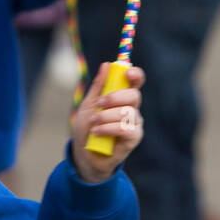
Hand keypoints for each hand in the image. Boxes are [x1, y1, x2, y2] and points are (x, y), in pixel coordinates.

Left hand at [70, 61, 144, 182]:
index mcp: (122, 97)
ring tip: (93, 122)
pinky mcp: (133, 138)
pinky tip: (96, 132)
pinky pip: (125, 129)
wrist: (84, 154)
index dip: (135, 75)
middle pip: (134, 95)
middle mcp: (131, 109)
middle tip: (100, 103)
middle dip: (115, 97)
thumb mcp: (88, 104)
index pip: (135, 81)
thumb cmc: (87, 128)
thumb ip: (98, 86)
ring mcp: (134, 123)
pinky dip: (108, 128)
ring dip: (106, 116)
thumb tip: (106, 65)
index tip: (127, 73)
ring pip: (127, 113)